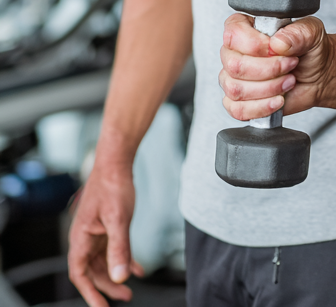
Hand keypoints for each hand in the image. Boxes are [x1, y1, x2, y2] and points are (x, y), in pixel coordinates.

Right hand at [67, 159, 144, 305]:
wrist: (117, 161)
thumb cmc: (113, 185)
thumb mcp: (118, 220)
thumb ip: (119, 248)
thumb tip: (119, 276)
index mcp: (81, 237)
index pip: (80, 273)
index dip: (89, 292)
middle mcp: (86, 236)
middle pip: (93, 270)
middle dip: (107, 286)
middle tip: (125, 297)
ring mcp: (96, 231)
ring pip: (103, 261)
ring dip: (116, 274)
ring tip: (131, 287)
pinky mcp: (107, 225)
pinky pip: (113, 248)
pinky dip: (124, 259)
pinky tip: (136, 267)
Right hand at [219, 14, 333, 119]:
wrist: (319, 75)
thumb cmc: (310, 50)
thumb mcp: (312, 33)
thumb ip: (297, 32)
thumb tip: (277, 42)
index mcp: (247, 28)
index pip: (233, 33)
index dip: (255, 44)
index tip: (276, 48)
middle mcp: (235, 52)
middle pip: (235, 65)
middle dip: (269, 69)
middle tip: (290, 65)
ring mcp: (234, 78)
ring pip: (236, 89)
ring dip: (269, 88)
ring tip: (289, 81)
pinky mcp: (238, 101)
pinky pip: (238, 109)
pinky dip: (262, 107)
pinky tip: (278, 99)